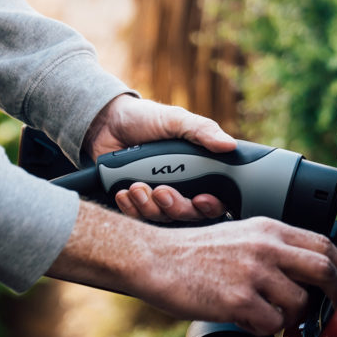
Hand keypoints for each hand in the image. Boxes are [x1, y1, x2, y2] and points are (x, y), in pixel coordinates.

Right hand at [48, 204, 336, 335]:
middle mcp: (266, 247)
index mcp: (270, 228)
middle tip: (334, 309)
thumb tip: (310, 274)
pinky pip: (272, 323)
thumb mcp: (242, 234)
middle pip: (324, 270)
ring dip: (291, 316)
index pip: (324, 244)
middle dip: (336, 294)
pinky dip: (265, 329)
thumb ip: (275, 248)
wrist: (155, 259)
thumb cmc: (196, 251)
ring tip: (269, 314)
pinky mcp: (239, 300)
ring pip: (299, 303)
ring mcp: (254, 273)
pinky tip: (248, 321)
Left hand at [83, 94, 236, 220]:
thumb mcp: (177, 119)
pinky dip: (130, 207)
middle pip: (188, 214)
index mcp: (198, 171)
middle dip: (175, 207)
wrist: (108, 122)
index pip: (215, 199)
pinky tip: (123, 192)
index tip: (201, 200)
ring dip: (148, 206)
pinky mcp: (135, 202)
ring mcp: (158, 197)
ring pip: (161, 218)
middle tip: (161, 191)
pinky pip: (137, 217)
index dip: (211, 206)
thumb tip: (229, 145)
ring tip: (135, 186)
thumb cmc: (147, 118)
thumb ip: (203, 131)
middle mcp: (182, 188)